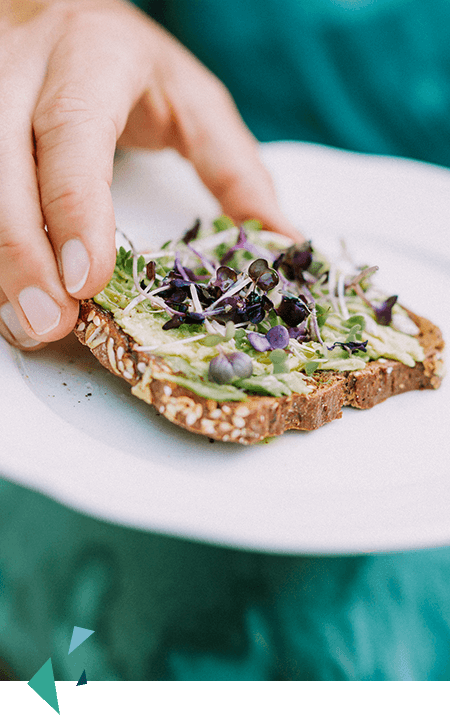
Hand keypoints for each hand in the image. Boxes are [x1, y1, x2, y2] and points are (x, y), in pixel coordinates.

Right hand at [0, 0, 303, 350]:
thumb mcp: (193, 101)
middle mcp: (24, 74)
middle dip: (21, 253)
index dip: (75, 210)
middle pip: (4, 167)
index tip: (85, 279)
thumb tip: (281, 240)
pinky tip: (12, 292)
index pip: (74, 135)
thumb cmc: (128, 65)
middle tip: (51, 322)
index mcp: (92, 62)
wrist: (61, 15)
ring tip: (30, 323)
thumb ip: (234, 168)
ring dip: (1, 262)